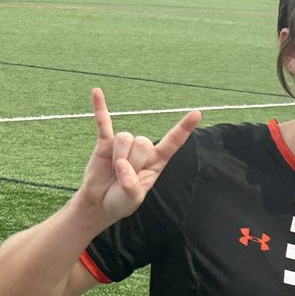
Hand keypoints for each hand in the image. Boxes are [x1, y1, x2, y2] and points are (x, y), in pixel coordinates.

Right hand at [79, 88, 201, 223]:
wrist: (100, 203)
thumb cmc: (122, 201)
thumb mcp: (132, 200)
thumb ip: (131, 186)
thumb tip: (122, 166)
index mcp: (156, 162)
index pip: (173, 142)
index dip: (184, 128)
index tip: (197, 113)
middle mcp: (142, 150)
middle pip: (142, 142)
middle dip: (132, 162)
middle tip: (124, 177)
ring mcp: (123, 145)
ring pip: (125, 137)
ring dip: (118, 157)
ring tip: (114, 170)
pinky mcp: (105, 143)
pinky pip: (103, 122)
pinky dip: (100, 108)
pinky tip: (97, 92)